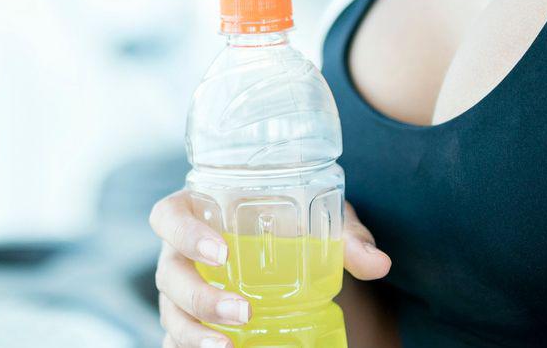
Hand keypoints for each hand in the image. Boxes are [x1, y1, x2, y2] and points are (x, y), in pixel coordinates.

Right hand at [148, 189, 390, 346]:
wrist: (292, 254)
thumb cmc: (294, 225)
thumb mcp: (320, 222)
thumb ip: (345, 237)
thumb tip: (377, 264)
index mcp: (200, 213)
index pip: (169, 216)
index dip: (184, 233)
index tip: (222, 251)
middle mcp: (182, 252)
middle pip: (169, 273)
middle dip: (200, 296)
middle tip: (243, 311)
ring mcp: (182, 291)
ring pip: (171, 312)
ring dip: (194, 332)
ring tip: (228, 347)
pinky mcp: (190, 321)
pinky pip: (175, 338)